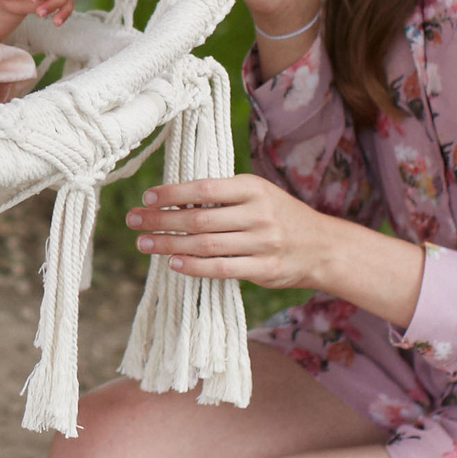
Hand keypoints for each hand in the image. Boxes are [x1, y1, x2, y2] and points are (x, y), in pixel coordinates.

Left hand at [125, 174, 327, 288]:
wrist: (323, 247)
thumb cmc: (280, 216)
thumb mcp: (258, 195)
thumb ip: (224, 197)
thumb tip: (174, 201)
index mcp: (254, 188)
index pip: (204, 188)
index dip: (172, 193)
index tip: (146, 197)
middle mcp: (258, 213)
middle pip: (199, 218)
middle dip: (161, 219)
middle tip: (133, 220)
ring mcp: (262, 243)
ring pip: (205, 244)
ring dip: (169, 244)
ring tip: (144, 243)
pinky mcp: (263, 269)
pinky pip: (221, 268)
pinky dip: (193, 266)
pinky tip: (173, 263)